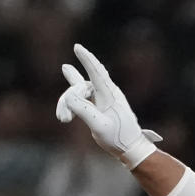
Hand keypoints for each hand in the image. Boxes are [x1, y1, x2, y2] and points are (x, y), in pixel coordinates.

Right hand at [55, 43, 161, 168]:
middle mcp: (108, 92)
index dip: (86, 59)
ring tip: (63, 118)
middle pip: (82, 86)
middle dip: (69, 99)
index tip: (77, 47)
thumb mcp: (99, 126)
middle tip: (63, 119)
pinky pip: (85, 92)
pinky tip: (67, 70)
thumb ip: (83, 110)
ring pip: (81, 91)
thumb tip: (69, 97)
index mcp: (109, 95)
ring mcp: (104, 97)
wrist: (132, 148)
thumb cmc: (118, 138)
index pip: (96, 72)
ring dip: (70, 104)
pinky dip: (75, 95)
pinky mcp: (102, 103)